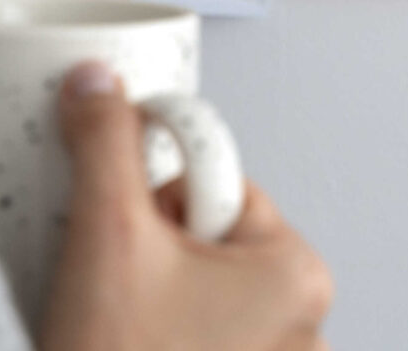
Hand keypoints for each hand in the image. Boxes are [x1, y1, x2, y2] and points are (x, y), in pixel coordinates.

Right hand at [41, 64, 331, 350]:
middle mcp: (307, 331)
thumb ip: (106, 144)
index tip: (122, 224)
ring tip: (119, 337)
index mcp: (297, 274)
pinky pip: (202, 346)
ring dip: (152, 305)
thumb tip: (100, 82)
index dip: (156, 201)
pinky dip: (161, 343)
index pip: (219, 187)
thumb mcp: (105, 236)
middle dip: (153, 259)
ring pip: (200, 302)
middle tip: (117, 298)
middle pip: (209, 245)